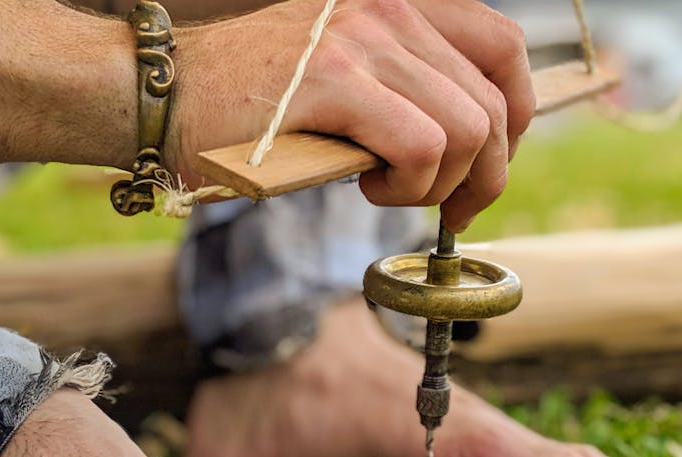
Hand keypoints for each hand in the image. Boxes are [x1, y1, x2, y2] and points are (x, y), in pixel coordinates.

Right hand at [167, 0, 532, 231]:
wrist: (165, 92)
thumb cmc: (254, 100)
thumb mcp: (347, 70)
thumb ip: (408, 85)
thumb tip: (476, 140)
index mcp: (401, 2)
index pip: (504, 47)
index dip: (517, 117)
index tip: (487, 164)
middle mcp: (390, 9)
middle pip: (494, 104)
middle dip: (485, 176)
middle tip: (448, 210)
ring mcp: (362, 40)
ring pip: (466, 130)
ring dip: (438, 185)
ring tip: (388, 190)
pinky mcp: (333, 80)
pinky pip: (420, 147)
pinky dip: (409, 187)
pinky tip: (368, 186)